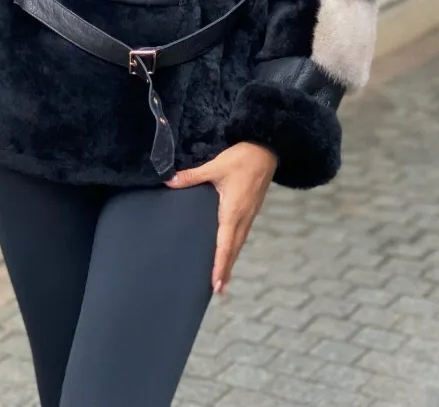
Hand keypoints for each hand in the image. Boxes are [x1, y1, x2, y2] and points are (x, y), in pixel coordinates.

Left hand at [165, 141, 277, 294]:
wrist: (268, 148)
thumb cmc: (243, 157)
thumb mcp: (216, 165)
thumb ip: (192, 175)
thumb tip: (170, 181)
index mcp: (233, 211)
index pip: (224, 244)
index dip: (220, 265)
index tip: (216, 285)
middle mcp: (243, 217)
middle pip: (233, 249)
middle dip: (225, 269)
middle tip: (217, 289)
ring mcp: (249, 213)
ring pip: (239, 242)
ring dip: (230, 259)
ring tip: (222, 275)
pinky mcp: (251, 208)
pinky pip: (242, 233)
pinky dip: (235, 245)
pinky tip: (230, 247)